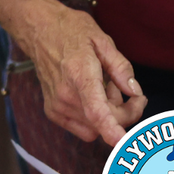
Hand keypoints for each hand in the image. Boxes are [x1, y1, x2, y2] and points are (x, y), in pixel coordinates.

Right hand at [16, 1, 146, 145]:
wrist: (39, 30)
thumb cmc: (70, 30)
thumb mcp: (102, 40)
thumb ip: (120, 67)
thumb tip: (134, 91)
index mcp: (79, 74)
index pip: (96, 110)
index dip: (111, 130)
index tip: (124, 142)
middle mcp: (66, 94)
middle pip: (103, 121)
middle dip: (125, 113)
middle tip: (134, 94)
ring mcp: (57, 105)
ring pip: (94, 128)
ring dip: (108, 114)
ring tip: (107, 88)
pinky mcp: (53, 111)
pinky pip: (83, 128)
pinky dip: (94, 118)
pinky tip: (93, 96)